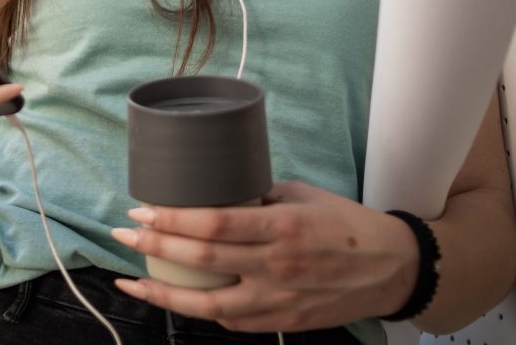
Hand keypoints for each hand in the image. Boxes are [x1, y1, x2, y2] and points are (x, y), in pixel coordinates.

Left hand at [110, 181, 417, 332]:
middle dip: (155, 245)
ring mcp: (280, 300)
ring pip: (209, 305)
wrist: (391, 268)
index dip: (171, 219)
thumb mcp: (302, 195)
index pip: (214, 224)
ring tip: (132, 280)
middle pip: (203, 260)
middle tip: (124, 233)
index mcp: (282, 227)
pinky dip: (201, 311)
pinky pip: (233, 322)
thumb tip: (214, 191)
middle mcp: (278, 265)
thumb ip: (258, 197)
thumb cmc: (345, 224)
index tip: (142, 210)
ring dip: (164, 292)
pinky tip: (178, 298)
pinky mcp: (284, 323)